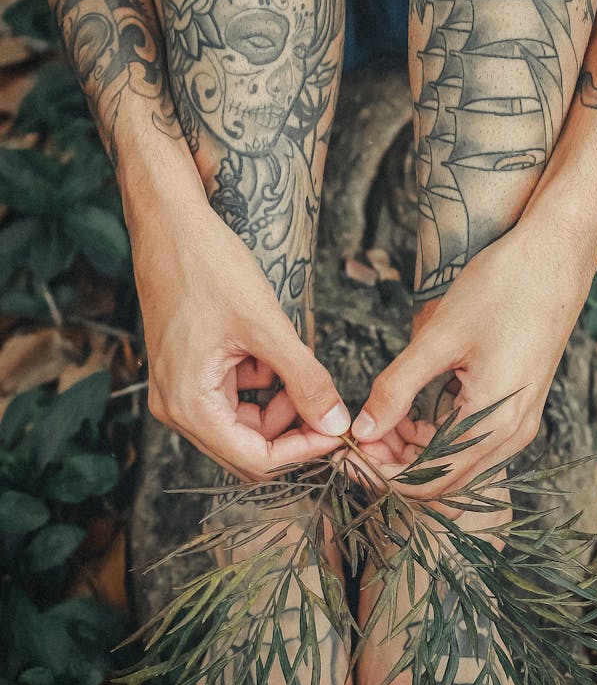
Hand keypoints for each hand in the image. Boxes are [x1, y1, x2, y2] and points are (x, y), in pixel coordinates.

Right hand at [130, 197, 349, 479]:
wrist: (169, 224)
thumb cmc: (208, 267)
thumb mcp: (266, 325)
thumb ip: (304, 379)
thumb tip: (336, 423)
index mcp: (189, 405)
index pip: (256, 459)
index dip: (303, 451)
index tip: (339, 430)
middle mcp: (178, 408)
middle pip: (250, 447)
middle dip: (293, 428)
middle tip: (330, 401)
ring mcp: (181, 390)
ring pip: (246, 422)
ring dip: (280, 401)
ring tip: (296, 359)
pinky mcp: (191, 372)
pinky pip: (236, 395)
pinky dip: (263, 379)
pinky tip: (270, 346)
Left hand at [350, 214, 593, 499]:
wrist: (557, 256)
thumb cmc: (504, 288)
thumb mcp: (440, 337)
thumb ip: (397, 388)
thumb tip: (362, 429)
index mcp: (494, 423)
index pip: (428, 482)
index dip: (380, 475)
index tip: (345, 452)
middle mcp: (512, 434)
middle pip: (441, 479)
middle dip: (393, 462)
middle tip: (356, 432)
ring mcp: (518, 421)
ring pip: (455, 461)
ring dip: (412, 448)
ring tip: (377, 417)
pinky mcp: (516, 406)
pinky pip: (470, 439)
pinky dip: (434, 433)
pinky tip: (408, 408)